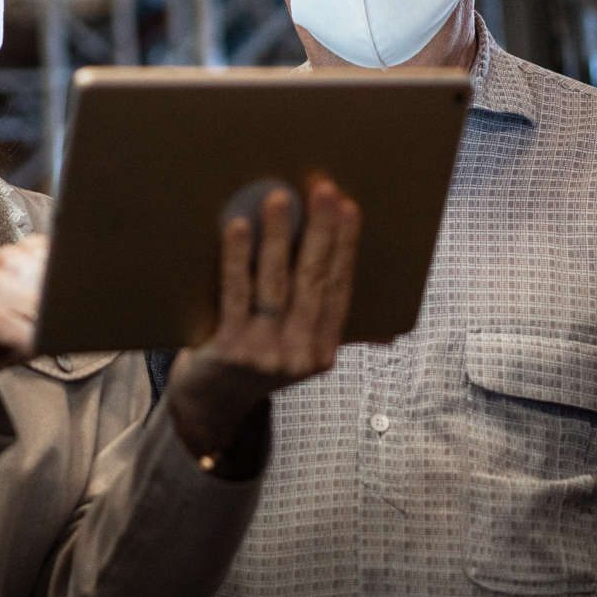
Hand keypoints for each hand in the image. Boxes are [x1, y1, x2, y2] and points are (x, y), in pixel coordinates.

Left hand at [164, 180, 360, 460]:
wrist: (207, 407)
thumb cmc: (253, 362)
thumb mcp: (297, 353)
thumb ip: (328, 328)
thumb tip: (389, 329)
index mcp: (323, 352)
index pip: (339, 289)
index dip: (345, 246)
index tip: (349, 208)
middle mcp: (299, 355)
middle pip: (313, 281)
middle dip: (320, 231)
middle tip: (323, 189)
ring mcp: (265, 354)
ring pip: (276, 284)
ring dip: (279, 237)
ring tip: (279, 198)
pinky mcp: (230, 350)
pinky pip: (236, 295)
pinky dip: (237, 259)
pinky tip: (237, 227)